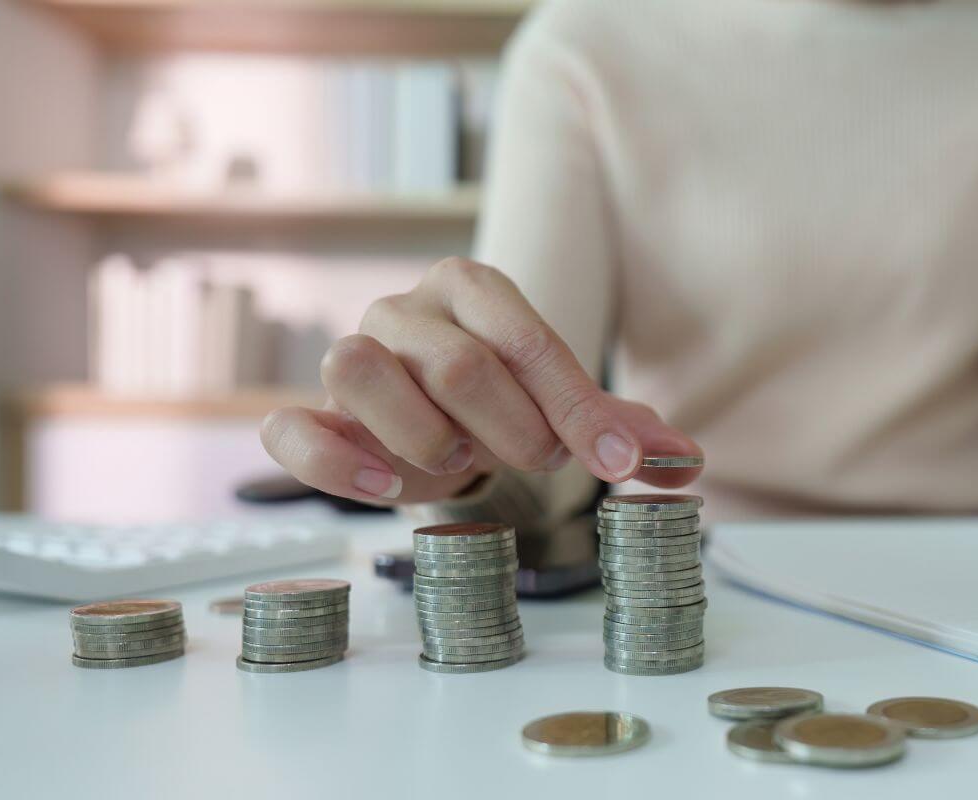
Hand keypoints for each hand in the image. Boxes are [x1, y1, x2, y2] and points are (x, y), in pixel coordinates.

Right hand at [260, 258, 701, 504]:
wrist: (432, 417)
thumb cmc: (503, 404)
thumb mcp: (562, 409)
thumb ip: (618, 429)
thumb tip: (685, 462)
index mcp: (471, 287)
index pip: (527, 341)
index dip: (577, 409)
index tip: (618, 467)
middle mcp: (404, 310)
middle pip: (456, 364)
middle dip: (513, 431)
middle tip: (538, 462)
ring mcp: (350, 353)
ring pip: (362, 372)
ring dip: (427, 439)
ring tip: (461, 463)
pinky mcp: (313, 411)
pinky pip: (291, 426)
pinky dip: (332, 462)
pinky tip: (382, 491)